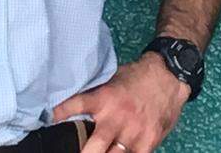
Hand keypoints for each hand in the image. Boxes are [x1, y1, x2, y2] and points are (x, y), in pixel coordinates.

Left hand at [53, 53, 189, 152]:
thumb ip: (97, 96)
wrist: (170, 75)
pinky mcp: (147, 142)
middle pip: (92, 150)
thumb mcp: (114, 79)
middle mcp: (116, 118)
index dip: (60, 113)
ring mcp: (132, 133)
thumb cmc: (138, 77)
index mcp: (105, 98)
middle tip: (77, 151)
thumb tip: (74, 107)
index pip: (76, 106)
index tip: (50, 119)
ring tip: (98, 152)